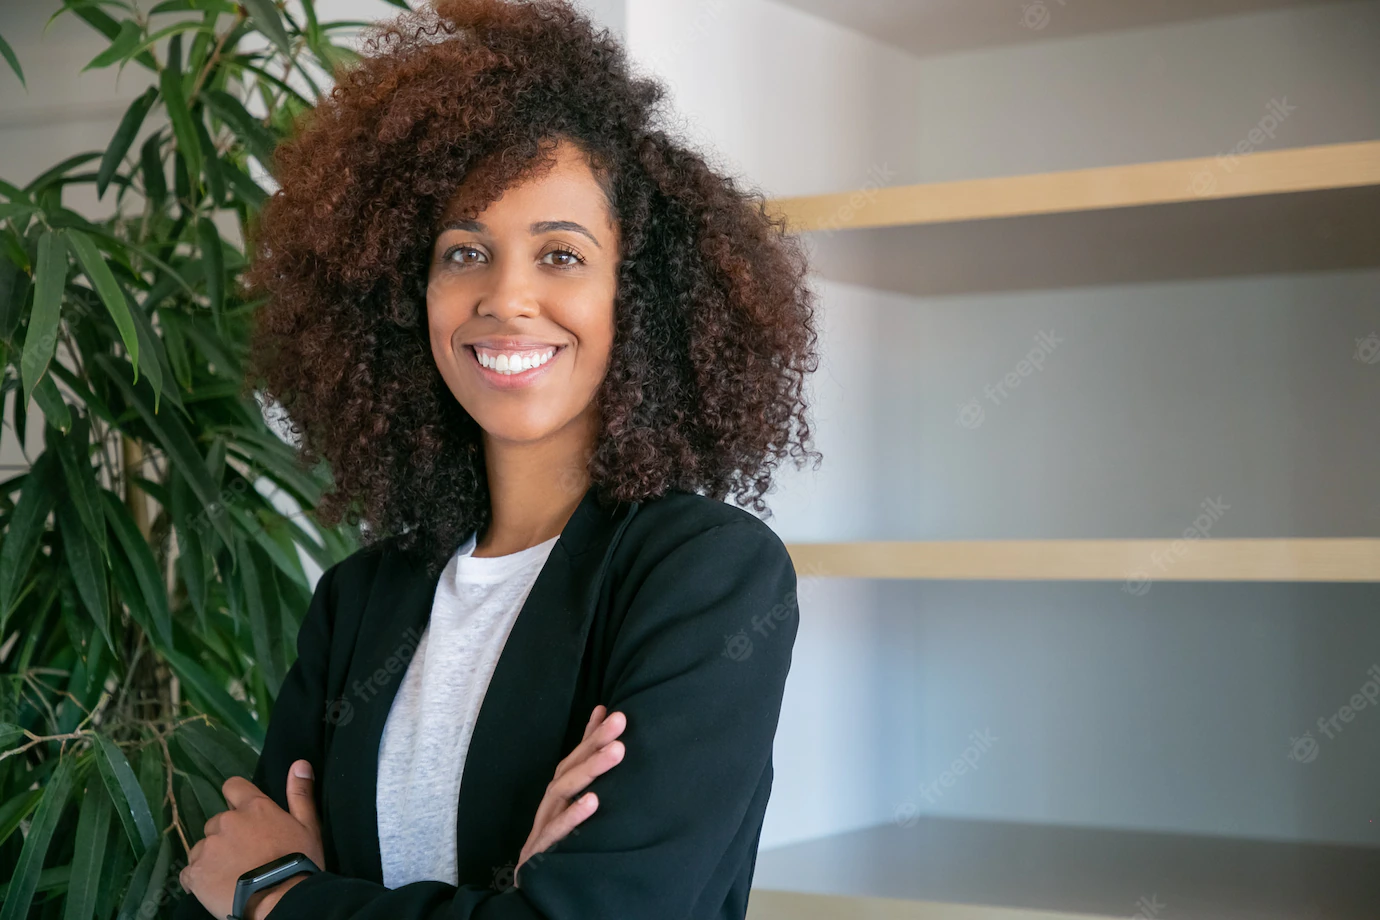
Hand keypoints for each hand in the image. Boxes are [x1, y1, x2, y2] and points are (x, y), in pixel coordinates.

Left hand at [178, 759, 325, 919]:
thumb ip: (300, 794)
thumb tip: (300, 763)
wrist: (280, 900)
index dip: (236, 799)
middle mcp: (225, 822)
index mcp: (253, 807)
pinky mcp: (194, 873)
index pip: (232, 787)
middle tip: (244, 857)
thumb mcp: (308, 827)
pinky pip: (189, 873)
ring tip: (230, 877)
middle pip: (217, 823)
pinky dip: (199, 880)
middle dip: (226, 836)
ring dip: (212, 858)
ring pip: (203, 848)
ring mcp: (207, 848)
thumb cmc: (298, 863)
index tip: (245, 817)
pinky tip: (215, 889)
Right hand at [515, 705, 625, 887]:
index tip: (615, 714)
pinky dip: (574, 817)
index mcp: (560, 790)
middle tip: (620, 721)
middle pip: (570, 768)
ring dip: (589, 770)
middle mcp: (551, 802)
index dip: (593, 734)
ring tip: (616, 752)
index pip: (576, 757)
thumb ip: (586, 758)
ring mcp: (545, 823)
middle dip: (595, 743)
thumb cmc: (556, 833)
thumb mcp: (572, 798)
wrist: (530, 882)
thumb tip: (601, 714)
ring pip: (563, 792)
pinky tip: (593, 802)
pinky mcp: (541, 849)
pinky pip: (557, 832)